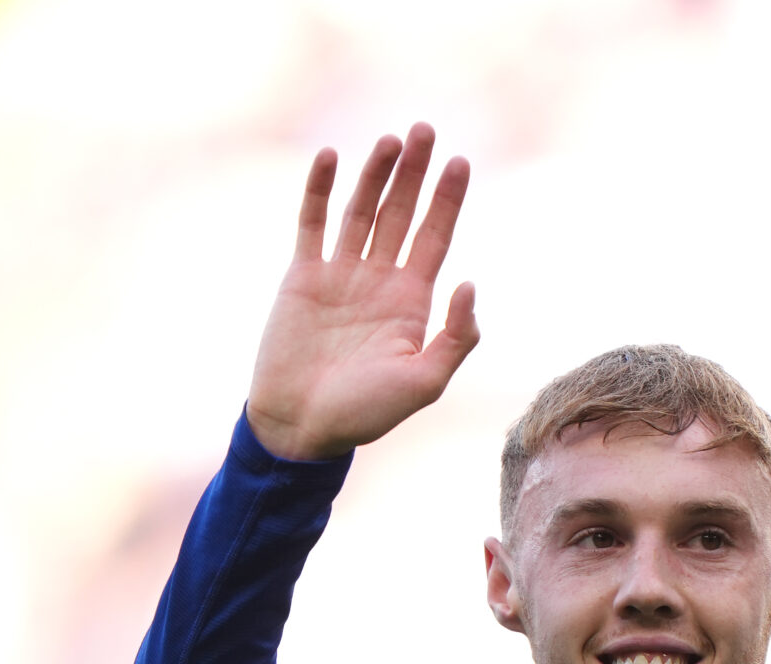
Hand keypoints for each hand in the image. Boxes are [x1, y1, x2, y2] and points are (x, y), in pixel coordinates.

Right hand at [246, 124, 478, 460]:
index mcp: (411, 302)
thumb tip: (470, 283)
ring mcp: (339, 275)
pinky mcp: (302, 277)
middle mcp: (379, 281)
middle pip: (402, 213)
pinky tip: (330, 156)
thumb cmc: (364, 414)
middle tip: (426, 129)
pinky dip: (319, 189)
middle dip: (414, 173)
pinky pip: (312, 223)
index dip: (447, 200)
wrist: (301, 427)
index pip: (435, 237)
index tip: (458, 162)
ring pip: (361, 210)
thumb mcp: (424, 382)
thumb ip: (455, 338)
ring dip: (375, 174)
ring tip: (391, 138)